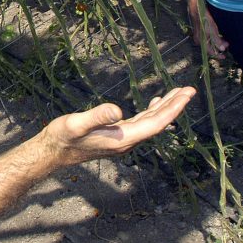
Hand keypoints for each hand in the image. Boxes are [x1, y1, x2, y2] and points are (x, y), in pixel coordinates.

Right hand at [40, 87, 195, 167]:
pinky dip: (152, 112)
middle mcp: (127, 141)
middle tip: (190, 90)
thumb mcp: (77, 124)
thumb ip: (97, 116)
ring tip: (178, 94)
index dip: (172, 109)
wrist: (53, 152)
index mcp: (122, 139)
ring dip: (165, 109)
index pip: (155, 124)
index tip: (186, 95)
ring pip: (151, 123)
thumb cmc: (63, 137)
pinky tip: (154, 104)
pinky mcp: (117, 136)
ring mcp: (123, 140)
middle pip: (157, 123)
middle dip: (174, 106)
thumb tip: (117, 110)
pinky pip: (141, 124)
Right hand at [188, 0, 228, 57]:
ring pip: (210, 42)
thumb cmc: (204, 19)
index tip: (224, 56)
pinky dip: (215, 38)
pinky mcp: (201, 30)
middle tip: (227, 44)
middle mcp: (200, 39)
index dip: (217, 55)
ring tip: (225, 40)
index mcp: (201, 41)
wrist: (197, 8)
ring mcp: (200, 35)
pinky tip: (219, 35)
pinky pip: (209, 37)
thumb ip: (216, 40)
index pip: (210, 51)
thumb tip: (222, 49)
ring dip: (218, 42)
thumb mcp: (212, 30)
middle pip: (210, 47)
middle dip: (219, 46)